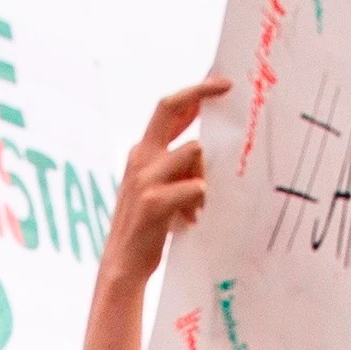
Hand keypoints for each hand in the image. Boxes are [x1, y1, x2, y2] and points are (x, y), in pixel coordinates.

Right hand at [100, 82, 227, 286]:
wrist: (123, 265)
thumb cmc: (148, 227)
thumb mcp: (157, 187)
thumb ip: (175, 165)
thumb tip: (202, 145)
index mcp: (141, 153)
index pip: (167, 110)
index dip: (194, 92)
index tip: (221, 84)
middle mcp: (140, 158)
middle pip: (169, 107)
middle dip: (199, 92)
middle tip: (226, 87)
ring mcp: (144, 177)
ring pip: (193, 151)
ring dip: (203, 177)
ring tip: (194, 208)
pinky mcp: (153, 200)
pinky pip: (195, 186)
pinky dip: (199, 203)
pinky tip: (189, 221)